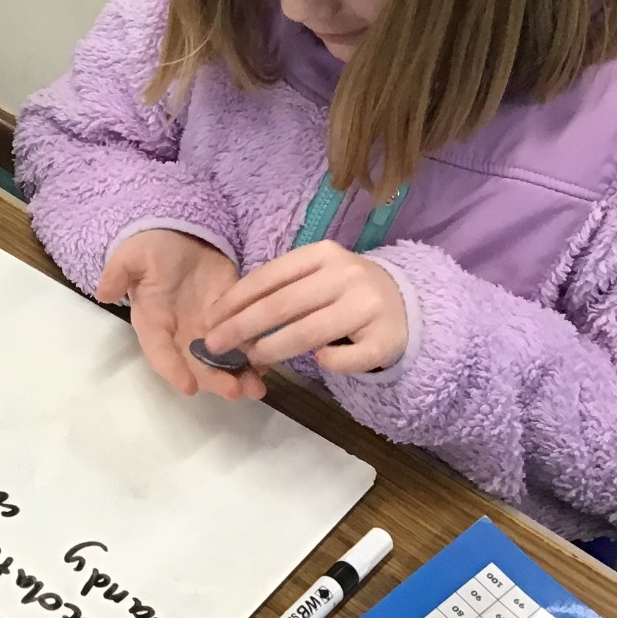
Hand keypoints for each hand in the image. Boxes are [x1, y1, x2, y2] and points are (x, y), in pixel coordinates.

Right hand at [98, 230, 243, 397]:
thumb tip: (103, 292)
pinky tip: (269, 364)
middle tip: (236, 391)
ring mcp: (207, 330)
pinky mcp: (231, 319)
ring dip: (239, 375)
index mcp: (153, 323)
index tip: (189, 388)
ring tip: (257, 386)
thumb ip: (119, 273)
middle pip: (196, 366)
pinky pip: (242, 343)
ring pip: (222, 361)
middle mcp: (179, 335)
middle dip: (215, 380)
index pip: (160, 353)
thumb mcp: (133, 255)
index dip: (173, 370)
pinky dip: (254, 356)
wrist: (181, 233)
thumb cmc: (153, 248)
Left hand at [195, 241, 407, 378]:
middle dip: (242, 326)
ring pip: (309, 332)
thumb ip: (281, 289)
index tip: (210, 318)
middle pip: (283, 305)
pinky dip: (328, 361)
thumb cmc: (345, 290)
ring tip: (250, 358)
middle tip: (215, 345)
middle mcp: (346, 275)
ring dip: (273, 348)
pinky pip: (346, 357)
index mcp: (323, 254)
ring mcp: (368, 307)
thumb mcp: (315, 276)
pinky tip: (316, 363)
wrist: (406, 303)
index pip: (270, 276)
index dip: (236, 299)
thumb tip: (228, 316)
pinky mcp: (384, 339)